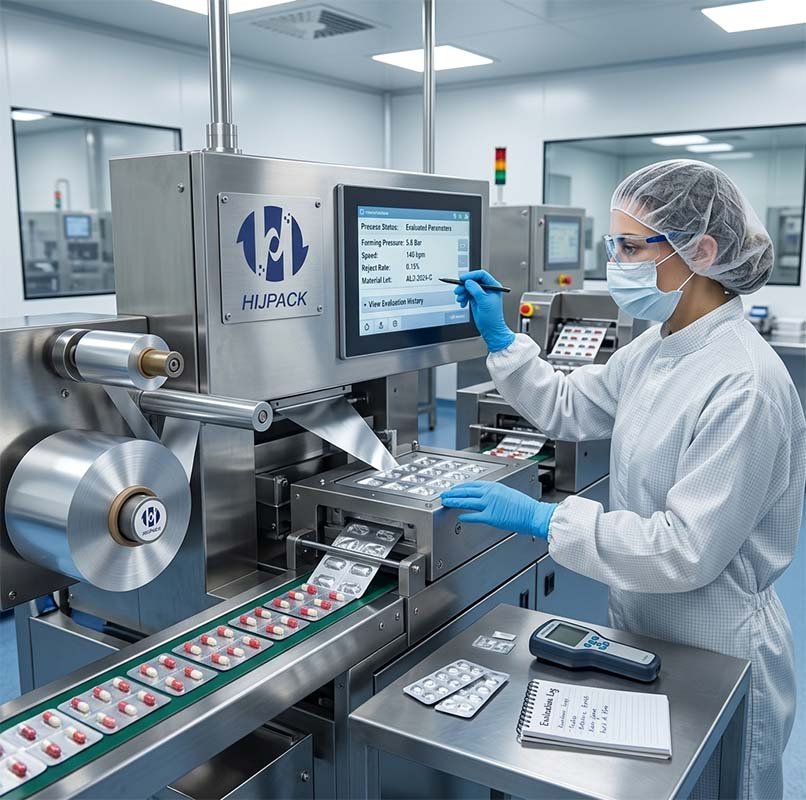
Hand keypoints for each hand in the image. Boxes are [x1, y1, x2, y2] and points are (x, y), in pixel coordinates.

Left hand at [441, 481, 556, 538]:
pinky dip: (466, 516)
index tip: (453, 489)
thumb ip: (494, 494)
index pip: (472, 485)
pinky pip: (474, 516)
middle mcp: (490, 493)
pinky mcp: (491, 516)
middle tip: (444, 494)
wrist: (533, 514)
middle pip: (466, 491)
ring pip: (467, 501)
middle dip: (453, 493)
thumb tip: (484, 498)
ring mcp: (490, 504)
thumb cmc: (524, 506)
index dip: (460, 487)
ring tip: (446, 502)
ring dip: (454, 501)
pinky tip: (460, 516)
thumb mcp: (507, 493)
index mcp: (494, 486)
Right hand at [454, 270, 514, 351]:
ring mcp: (481, 294)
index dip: (471, 275)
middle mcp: (487, 289)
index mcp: (493, 286)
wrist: (491, 329)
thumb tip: (468, 282)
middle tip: (458, 291)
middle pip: (473, 281)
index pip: (481, 275)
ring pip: (468, 288)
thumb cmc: (493, 317)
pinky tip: (462, 304)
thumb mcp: (484, 301)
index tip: (462, 279)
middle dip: (464, 286)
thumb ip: (476, 290)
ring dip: (462, 292)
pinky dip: (463, 298)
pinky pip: (467, 295)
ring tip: (460, 299)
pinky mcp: (476, 300)